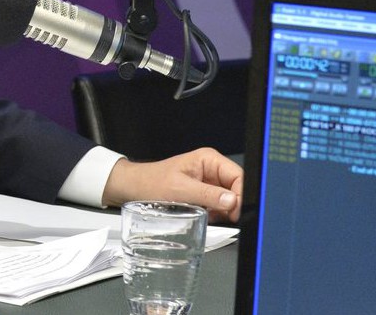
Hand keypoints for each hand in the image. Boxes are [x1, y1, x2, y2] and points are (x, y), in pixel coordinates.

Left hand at [102, 147, 243, 222]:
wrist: (135, 188)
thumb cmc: (152, 182)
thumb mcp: (180, 189)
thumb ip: (207, 194)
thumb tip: (232, 201)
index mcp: (209, 160)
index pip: (238, 176)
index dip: (240, 194)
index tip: (234, 210)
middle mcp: (212, 169)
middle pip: (236, 189)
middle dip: (230, 205)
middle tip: (220, 215)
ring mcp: (209, 183)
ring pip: (229, 200)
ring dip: (221, 211)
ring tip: (205, 212)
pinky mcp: (205, 195)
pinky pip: (219, 207)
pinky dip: (214, 214)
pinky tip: (203, 214)